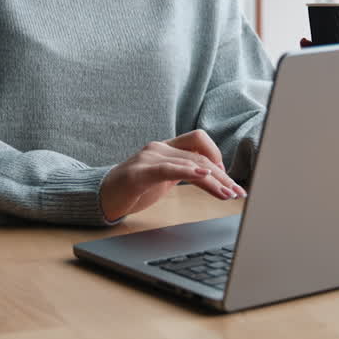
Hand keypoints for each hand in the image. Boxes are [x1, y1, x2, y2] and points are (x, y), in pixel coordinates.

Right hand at [99, 130, 247, 221]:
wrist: (100, 197)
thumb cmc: (132, 189)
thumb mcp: (162, 179)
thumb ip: (182, 172)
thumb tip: (211, 177)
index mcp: (165, 148)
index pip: (198, 141)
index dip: (217, 156)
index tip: (229, 178)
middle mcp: (159, 148)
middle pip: (200, 156)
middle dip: (223, 176)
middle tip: (238, 192)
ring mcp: (149, 159)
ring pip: (192, 164)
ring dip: (215, 181)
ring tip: (229, 194)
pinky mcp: (140, 173)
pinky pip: (170, 169)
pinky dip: (190, 172)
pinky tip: (204, 178)